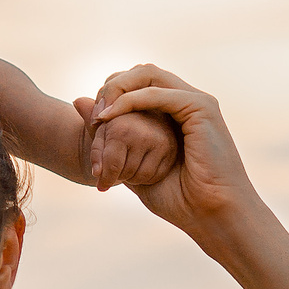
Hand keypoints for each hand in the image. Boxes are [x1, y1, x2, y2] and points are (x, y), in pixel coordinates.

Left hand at [78, 67, 262, 239]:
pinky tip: (111, 116)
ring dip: (118, 89)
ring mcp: (196, 102)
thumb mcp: (131, 165)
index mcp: (176, 113)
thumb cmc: (180, 200)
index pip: (137, 84)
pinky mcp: (201, 107)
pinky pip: (157, 92)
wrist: (212, 216)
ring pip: (148, 74)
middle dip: (112, 86)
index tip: (92, 119)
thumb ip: (107, 135)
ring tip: (99, 114)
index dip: (111, 93)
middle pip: (141, 72)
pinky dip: (130, 100)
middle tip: (93, 113)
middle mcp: (187, 102)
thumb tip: (76, 100)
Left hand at [85, 107, 179, 191]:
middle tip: (117, 170)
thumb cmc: (115, 129)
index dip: (104, 178)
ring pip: (141, 177)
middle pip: (126, 173)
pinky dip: (146, 177)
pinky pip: (155, 176)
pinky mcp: (172, 151)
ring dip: (132, 177)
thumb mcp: (100, 127)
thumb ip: (89, 120)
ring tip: (129, 165)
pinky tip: (143, 165)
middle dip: (118, 176)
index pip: (111, 165)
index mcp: (122, 126)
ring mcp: (162, 142)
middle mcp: (144, 132)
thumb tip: (78, 101)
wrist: (142, 127)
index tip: (100, 184)